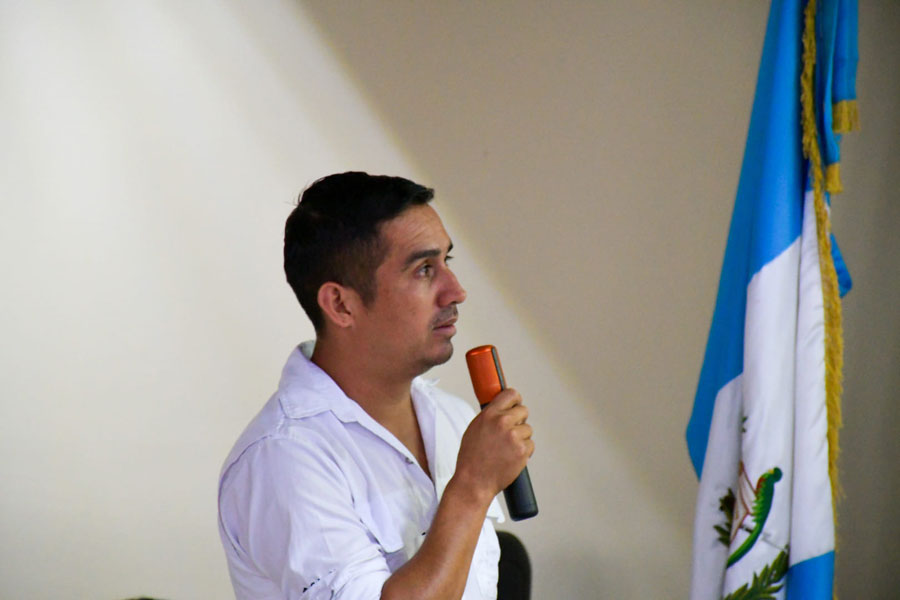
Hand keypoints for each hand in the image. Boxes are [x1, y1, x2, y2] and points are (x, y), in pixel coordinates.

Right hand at [453, 389, 533, 504]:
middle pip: (523, 411)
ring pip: (528, 429)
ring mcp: (514, 436)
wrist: (474, 481)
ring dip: (521, 438)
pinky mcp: (522, 451)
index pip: (511, 394)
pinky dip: (524, 451)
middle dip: (519, 420)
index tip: (515, 404)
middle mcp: (502, 422)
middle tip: (511, 431)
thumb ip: (490, 416)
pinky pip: (530, 445)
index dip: (515, 400)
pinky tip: (511, 457)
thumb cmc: (471, 458)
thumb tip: (503, 408)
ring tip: (506, 449)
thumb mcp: (475, 428)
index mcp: (490, 414)